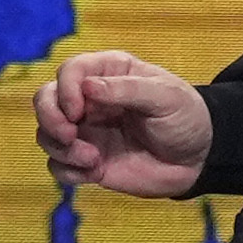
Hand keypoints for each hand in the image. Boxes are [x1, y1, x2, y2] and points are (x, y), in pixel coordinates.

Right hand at [33, 47, 212, 199]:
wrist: (198, 159)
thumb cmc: (185, 117)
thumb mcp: (165, 97)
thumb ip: (127, 90)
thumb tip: (86, 87)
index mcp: (110, 73)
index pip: (70, 71)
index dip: (65, 90)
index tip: (79, 111)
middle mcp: (91, 100)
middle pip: (45, 99)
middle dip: (49, 117)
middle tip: (70, 135)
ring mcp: (87, 131)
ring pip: (46, 134)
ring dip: (61, 149)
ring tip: (93, 159)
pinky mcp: (87, 160)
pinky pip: (58, 166)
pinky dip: (68, 171)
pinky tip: (94, 172)